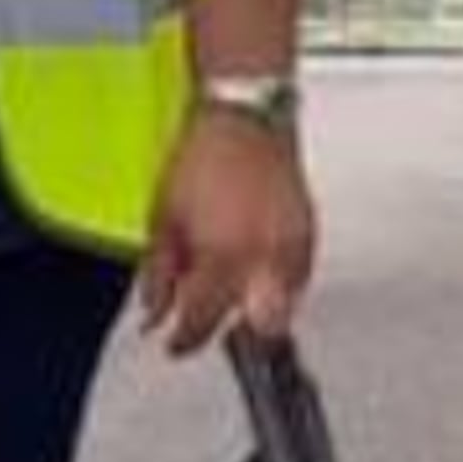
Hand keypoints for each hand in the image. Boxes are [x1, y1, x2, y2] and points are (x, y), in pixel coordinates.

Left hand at [138, 109, 316, 356]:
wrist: (244, 118)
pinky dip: (279, 285)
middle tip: (212, 324)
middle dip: (235, 335)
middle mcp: (265, 259)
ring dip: (259, 310)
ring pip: (285, 307)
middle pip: (261, 328)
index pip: (204, 322)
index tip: (175, 343)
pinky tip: (258, 271)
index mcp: (225, 257)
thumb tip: (153, 314)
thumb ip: (158, 275)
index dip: (184, 341)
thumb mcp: (164, 220)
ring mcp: (293, 247)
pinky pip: (298, 279)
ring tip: (234, 291)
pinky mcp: (309, 233)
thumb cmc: (204, 159)